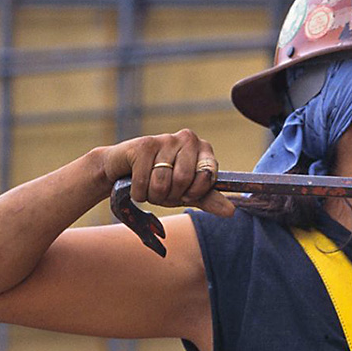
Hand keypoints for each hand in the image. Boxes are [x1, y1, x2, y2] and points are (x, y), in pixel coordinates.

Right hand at [99, 128, 234, 215]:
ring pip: (163, 183)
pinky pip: (144, 182)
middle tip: (163, 190)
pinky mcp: (143, 144)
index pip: (207, 177)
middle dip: (170, 195)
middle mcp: (187, 138)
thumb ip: (209, 199)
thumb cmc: (159, 181)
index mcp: (203, 149)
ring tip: (149, 186)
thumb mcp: (187, 192)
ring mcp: (165, 139)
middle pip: (183, 180)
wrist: (120, 171)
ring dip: (153, 195)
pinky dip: (139, 192)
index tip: (185, 193)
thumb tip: (231, 212)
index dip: (193, 193)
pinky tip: (135, 183)